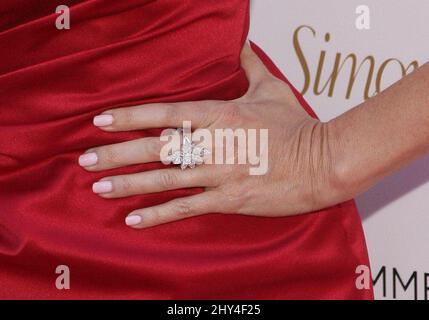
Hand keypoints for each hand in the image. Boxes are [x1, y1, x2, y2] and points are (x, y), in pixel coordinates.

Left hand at [78, 43, 345, 228]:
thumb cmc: (297, 125)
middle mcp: (214, 142)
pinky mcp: (230, 198)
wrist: (324, 160)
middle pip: (157, 148)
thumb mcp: (272, 88)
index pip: (165, 113)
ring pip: (165, 178)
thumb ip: (251, 65)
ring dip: (129, 184)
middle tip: (86, 160)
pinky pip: (188, 207)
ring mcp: (220, 172)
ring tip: (99, 187)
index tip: (101, 120)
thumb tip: (243, 42)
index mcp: (221, 114)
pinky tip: (135, 219)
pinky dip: (159, 214)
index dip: (130, 116)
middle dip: (118, 153)